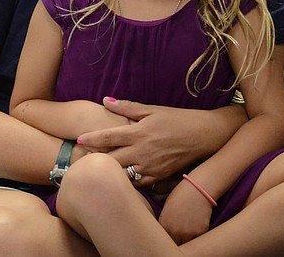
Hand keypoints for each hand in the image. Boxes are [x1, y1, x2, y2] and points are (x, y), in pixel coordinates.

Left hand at [77, 98, 225, 183]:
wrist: (204, 136)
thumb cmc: (177, 120)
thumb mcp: (152, 110)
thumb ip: (127, 108)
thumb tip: (105, 100)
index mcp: (139, 133)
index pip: (109, 137)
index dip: (91, 139)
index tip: (78, 140)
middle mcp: (142, 152)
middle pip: (112, 160)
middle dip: (96, 159)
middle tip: (83, 158)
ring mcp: (151, 167)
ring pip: (123, 175)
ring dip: (111, 172)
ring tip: (98, 169)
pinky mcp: (159, 177)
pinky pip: (138, 183)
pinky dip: (127, 181)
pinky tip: (119, 178)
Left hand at [158, 180, 212, 243]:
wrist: (198, 189)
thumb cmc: (182, 194)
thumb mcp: (168, 206)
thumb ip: (166, 220)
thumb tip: (166, 229)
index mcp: (164, 224)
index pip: (165, 238)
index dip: (169, 236)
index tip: (173, 234)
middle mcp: (175, 231)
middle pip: (176, 242)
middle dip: (178, 239)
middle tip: (183, 231)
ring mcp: (188, 233)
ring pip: (188, 242)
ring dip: (188, 238)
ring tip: (191, 226)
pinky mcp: (200, 232)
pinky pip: (199, 238)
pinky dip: (199, 233)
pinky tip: (199, 223)